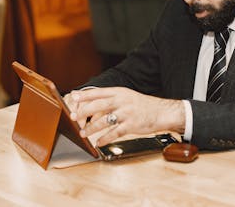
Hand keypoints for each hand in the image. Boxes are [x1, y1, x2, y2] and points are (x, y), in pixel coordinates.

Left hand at [68, 87, 184, 146]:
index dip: (84, 95)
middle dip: (83, 112)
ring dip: (91, 128)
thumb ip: (110, 101)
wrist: (162, 112)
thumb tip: (91, 107)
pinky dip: (105, 139)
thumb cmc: (142, 105)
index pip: (98, 92)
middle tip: (73, 117)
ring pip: (104, 121)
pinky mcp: (131, 125)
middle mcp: (122, 101)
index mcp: (119, 92)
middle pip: (98, 105)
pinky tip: (99, 142)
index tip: (72, 97)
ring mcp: (127, 113)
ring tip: (83, 133)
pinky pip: (115, 133)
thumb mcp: (126, 97)